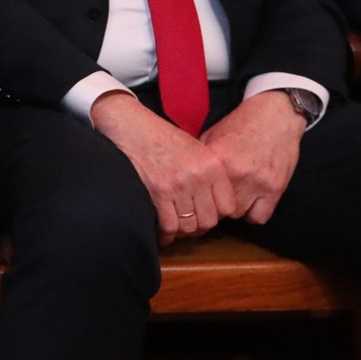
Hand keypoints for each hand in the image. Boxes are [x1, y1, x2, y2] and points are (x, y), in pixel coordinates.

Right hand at [90, 92, 235, 244]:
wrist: (132, 126)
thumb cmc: (162, 138)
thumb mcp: (195, 149)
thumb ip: (209, 175)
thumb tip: (214, 205)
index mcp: (212, 165)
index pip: (228, 207)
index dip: (217, 214)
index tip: (206, 213)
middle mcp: (199, 177)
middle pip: (209, 221)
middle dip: (199, 226)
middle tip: (189, 223)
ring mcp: (179, 185)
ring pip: (189, 226)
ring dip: (181, 231)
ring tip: (175, 226)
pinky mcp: (158, 192)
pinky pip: (169, 225)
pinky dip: (166, 233)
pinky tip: (162, 231)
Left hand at [199, 90, 304, 224]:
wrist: (276, 114)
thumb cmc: (243, 124)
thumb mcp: (214, 135)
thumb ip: (201, 158)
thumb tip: (187, 180)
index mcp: (218, 158)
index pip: (200, 192)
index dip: (199, 197)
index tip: (200, 197)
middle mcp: (237, 172)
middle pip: (217, 206)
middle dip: (216, 204)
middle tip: (218, 197)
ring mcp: (258, 181)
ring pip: (238, 214)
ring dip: (235, 208)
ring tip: (236, 195)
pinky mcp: (276, 187)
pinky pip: (259, 217)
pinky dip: (255, 213)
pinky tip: (252, 201)